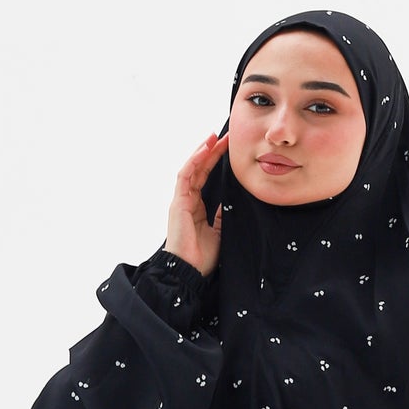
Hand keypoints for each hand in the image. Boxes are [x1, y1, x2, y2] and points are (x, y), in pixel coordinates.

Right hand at [166, 132, 228, 277]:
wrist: (189, 271)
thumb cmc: (202, 256)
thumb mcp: (219, 231)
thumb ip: (221, 215)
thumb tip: (230, 201)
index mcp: (196, 206)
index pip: (205, 177)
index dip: (215, 161)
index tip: (228, 149)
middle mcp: (186, 200)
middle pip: (198, 169)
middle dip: (211, 151)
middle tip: (225, 137)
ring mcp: (181, 200)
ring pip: (191, 168)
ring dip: (202, 151)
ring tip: (214, 137)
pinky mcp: (178, 202)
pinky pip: (184, 176)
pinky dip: (194, 161)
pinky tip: (204, 150)